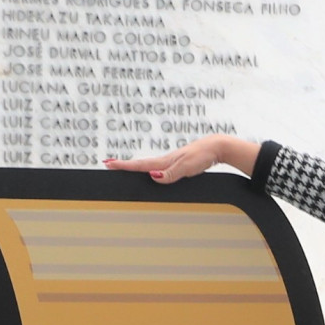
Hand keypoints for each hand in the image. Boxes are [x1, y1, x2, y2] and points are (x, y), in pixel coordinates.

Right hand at [104, 134, 259, 183]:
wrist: (216, 148)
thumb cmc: (203, 155)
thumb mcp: (187, 167)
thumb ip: (171, 174)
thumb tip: (153, 177)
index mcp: (165, 162)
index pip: (140, 165)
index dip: (123, 165)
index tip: (107, 163)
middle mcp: (165, 161)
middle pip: (141, 164)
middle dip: (124, 165)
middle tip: (107, 163)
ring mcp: (171, 163)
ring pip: (149, 166)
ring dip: (135, 166)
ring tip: (122, 167)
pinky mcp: (178, 165)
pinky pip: (159, 169)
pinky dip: (149, 170)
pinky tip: (149, 173)